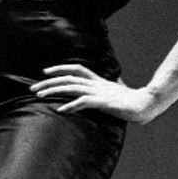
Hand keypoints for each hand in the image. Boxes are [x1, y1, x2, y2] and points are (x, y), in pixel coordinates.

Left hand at [31, 64, 159, 124]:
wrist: (145, 104)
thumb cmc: (133, 99)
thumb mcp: (119, 90)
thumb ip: (115, 84)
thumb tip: (117, 79)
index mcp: (98, 80)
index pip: (76, 69)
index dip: (60, 68)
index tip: (45, 71)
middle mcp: (96, 84)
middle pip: (68, 78)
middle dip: (49, 82)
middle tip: (32, 88)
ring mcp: (98, 92)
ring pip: (71, 87)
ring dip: (54, 90)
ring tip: (39, 95)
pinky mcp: (102, 102)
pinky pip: (83, 102)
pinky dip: (71, 105)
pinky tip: (61, 109)